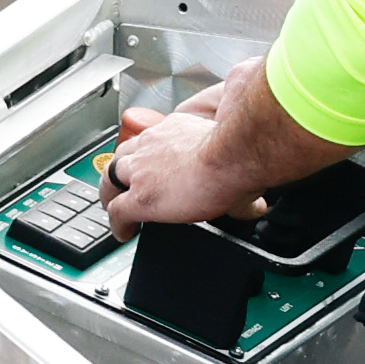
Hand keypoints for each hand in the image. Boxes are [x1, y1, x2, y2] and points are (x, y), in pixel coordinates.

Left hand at [99, 91, 269, 232]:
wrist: (231, 157)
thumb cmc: (238, 153)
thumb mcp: (231, 156)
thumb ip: (237, 177)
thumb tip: (255, 204)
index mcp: (175, 130)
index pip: (153, 140)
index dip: (148, 154)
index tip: (152, 165)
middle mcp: (153, 144)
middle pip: (123, 154)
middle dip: (121, 169)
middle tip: (123, 183)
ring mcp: (143, 171)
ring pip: (111, 178)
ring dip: (110, 192)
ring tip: (112, 206)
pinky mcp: (140, 197)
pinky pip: (118, 212)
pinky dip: (117, 224)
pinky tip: (122, 233)